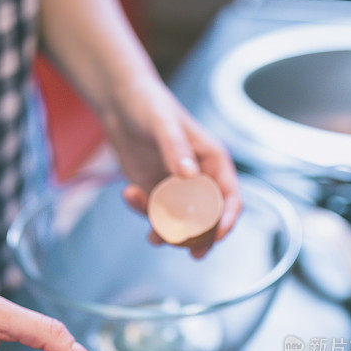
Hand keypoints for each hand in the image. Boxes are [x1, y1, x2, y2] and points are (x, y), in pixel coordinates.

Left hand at [104, 79, 242, 257]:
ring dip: (166, 231)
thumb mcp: (163, 123)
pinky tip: (129, 195)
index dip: (227, 220)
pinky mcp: (157, 194)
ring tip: (150, 232)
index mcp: (213, 162)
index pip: (230, 198)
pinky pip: (156, 215)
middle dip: (196, 237)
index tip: (216, 236)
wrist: (120, 104)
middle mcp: (200, 179)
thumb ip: (176, 148)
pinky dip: (145, 214)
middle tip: (179, 246)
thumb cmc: (148, 104)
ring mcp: (178, 190)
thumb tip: (189, 176)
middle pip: (208, 220)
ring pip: (181, 223)